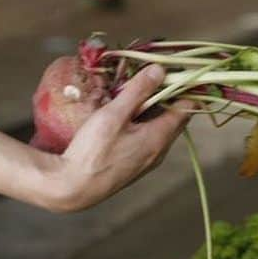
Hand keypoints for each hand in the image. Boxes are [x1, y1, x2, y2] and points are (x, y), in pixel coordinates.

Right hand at [55, 66, 188, 211]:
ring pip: (159, 128)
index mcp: (159, 138)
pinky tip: (127, 115)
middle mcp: (158, 152)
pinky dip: (144, 122)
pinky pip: (147, 138)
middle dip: (169, 96)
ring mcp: (146, 161)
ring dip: (154, 109)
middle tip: (156, 74)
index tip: (177, 69)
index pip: (186, 108)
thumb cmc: (92, 152)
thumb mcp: (114, 114)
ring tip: (139, 90)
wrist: (71, 188)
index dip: (185, 88)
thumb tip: (160, 69)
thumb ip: (138, 90)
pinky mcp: (133, 166)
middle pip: (174, 118)